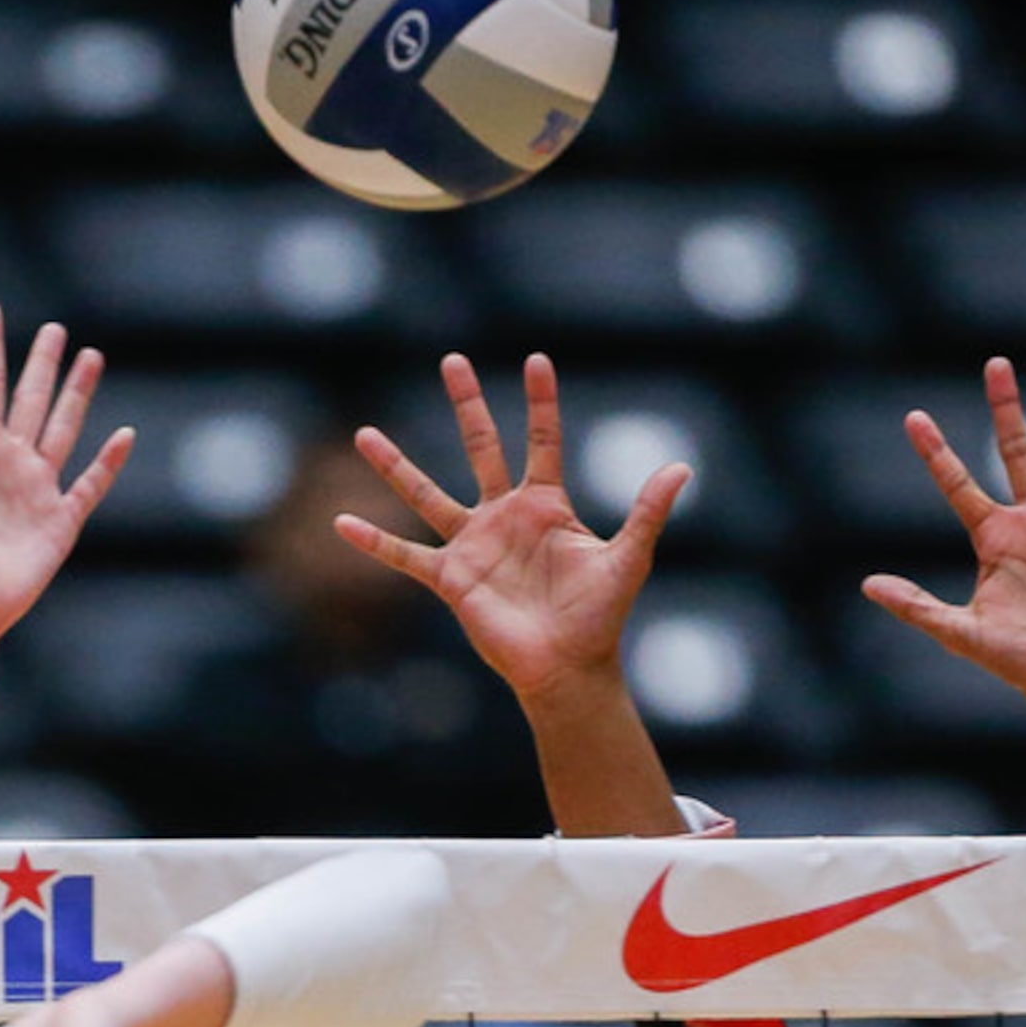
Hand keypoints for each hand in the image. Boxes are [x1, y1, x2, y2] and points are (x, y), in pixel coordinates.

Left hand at [0, 300, 133, 641]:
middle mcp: (10, 463)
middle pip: (32, 401)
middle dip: (44, 365)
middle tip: (57, 329)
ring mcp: (38, 490)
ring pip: (64, 430)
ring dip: (77, 396)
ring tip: (91, 359)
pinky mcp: (61, 521)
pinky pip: (91, 484)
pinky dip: (109, 462)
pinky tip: (124, 436)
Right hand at [334, 352, 687, 703]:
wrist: (567, 667)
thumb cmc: (600, 616)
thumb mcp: (628, 558)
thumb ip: (648, 512)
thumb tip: (682, 467)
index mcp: (547, 505)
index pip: (542, 440)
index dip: (540, 401)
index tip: (536, 359)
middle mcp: (505, 516)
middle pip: (481, 446)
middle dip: (468, 404)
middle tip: (453, 360)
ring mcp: (473, 544)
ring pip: (427, 493)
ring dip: (397, 465)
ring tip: (364, 434)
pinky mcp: (451, 578)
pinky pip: (406, 555)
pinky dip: (374, 542)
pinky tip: (343, 523)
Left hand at [862, 360, 1025, 707]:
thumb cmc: (1015, 658)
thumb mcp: (959, 631)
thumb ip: (917, 607)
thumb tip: (868, 585)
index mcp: (992, 537)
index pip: (958, 484)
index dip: (936, 452)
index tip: (914, 416)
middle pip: (1017, 451)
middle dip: (1005, 409)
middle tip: (996, 364)